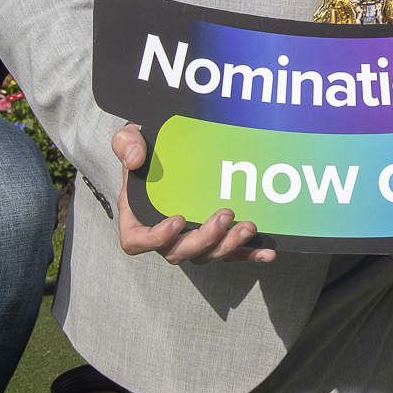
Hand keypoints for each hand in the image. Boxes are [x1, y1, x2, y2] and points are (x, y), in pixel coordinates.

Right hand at [110, 124, 277, 264]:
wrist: (172, 146)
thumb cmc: (148, 147)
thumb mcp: (130, 138)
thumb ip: (126, 145)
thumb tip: (135, 159)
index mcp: (138, 216)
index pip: (137, 241)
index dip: (156, 239)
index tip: (178, 220)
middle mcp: (163, 233)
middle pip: (178, 252)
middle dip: (205, 239)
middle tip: (226, 214)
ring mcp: (190, 237)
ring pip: (206, 255)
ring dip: (228, 246)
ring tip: (248, 227)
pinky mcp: (214, 237)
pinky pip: (229, 253)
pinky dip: (248, 255)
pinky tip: (266, 253)